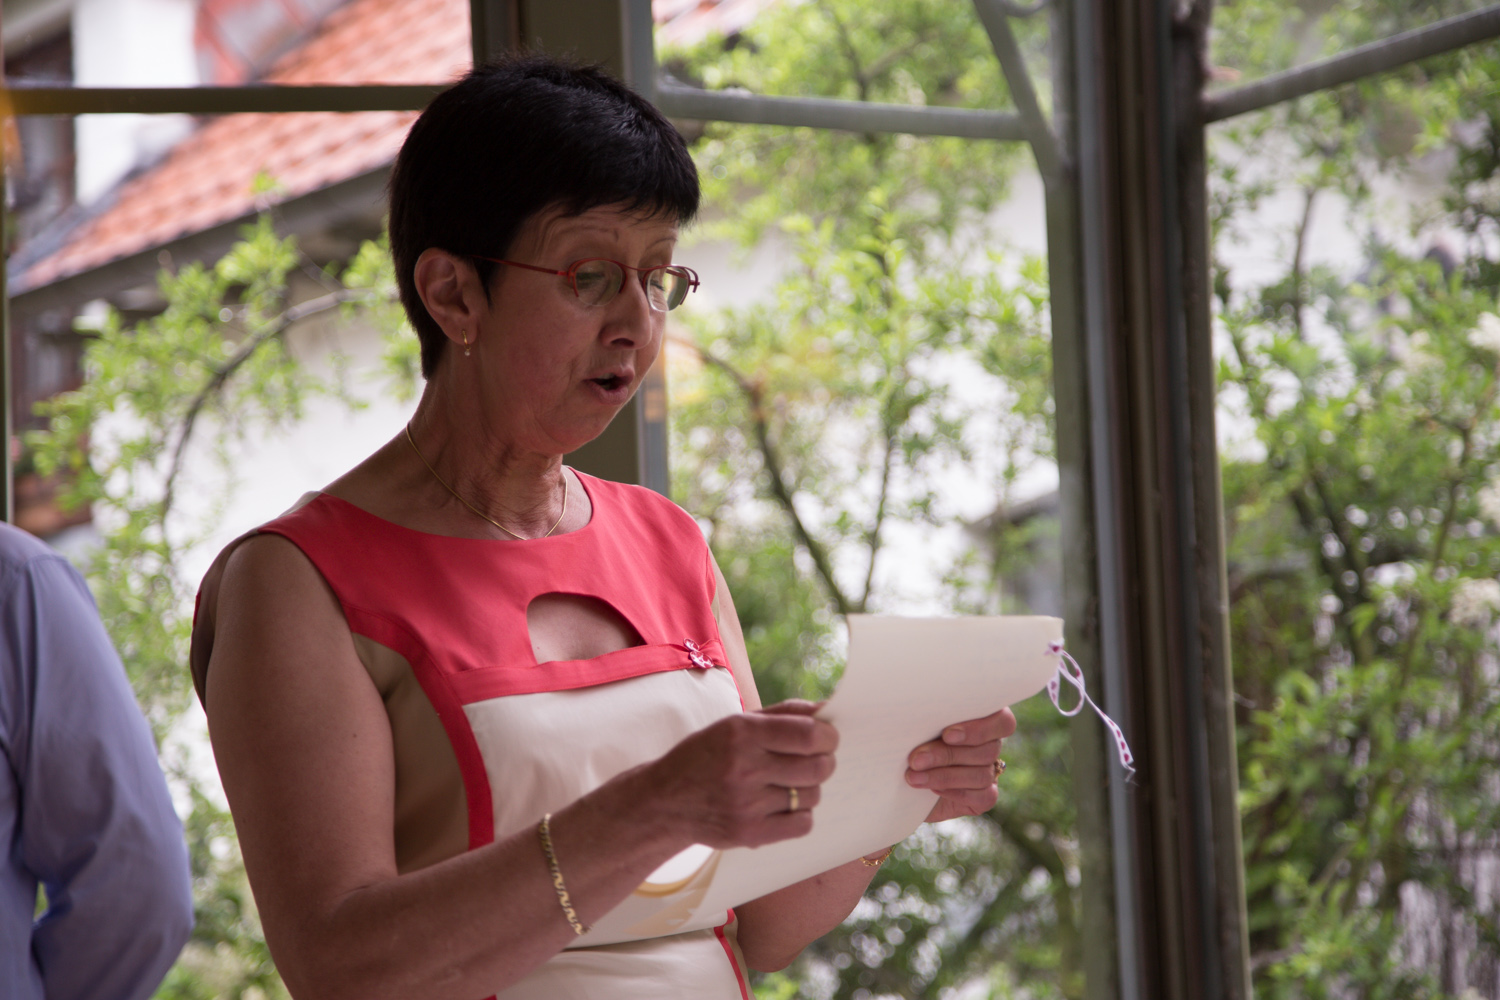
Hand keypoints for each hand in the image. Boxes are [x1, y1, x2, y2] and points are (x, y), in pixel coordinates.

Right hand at [646, 700, 837, 849]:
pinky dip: (801, 814)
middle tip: (816, 759)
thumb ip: (783, 714)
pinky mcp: (749, 833)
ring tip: (790, 782)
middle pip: (817, 767)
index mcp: (741, 733)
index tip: (827, 737)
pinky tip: (783, 805)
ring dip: (809, 788)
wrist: (665, 801)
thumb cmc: (706, 755)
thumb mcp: (736, 724)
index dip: (828, 736)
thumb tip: (826, 712)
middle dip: (825, 760)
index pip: (808, 734)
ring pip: (812, 795)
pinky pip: (803, 824)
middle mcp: (744, 768)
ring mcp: (746, 804)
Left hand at [905, 706, 1017, 823]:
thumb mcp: (915, 726)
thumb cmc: (907, 741)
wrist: (900, 779)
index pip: (1002, 720)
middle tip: (916, 759)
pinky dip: (955, 792)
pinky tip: (933, 790)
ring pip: (982, 774)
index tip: (947, 735)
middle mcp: (990, 743)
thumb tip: (914, 716)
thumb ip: (928, 719)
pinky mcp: (984, 796)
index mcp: (981, 717)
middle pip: (987, 749)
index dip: (979, 729)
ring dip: (944, 776)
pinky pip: (982, 796)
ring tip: (914, 777)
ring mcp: (990, 771)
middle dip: (947, 755)